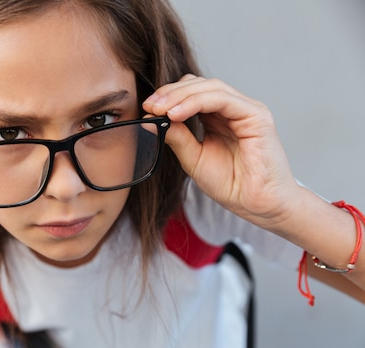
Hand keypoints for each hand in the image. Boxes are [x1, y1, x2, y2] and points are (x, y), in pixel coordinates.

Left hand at [143, 74, 299, 227]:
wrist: (257, 205)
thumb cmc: (231, 184)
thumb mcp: (193, 159)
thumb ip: (177, 137)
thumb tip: (151, 118)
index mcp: (218, 117)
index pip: (191, 93)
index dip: (168, 96)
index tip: (147, 108)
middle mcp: (233, 109)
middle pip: (199, 85)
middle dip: (170, 93)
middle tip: (149, 105)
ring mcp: (246, 110)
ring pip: (210, 87)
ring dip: (180, 95)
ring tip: (160, 109)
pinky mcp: (256, 116)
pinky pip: (223, 99)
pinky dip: (196, 102)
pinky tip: (176, 114)